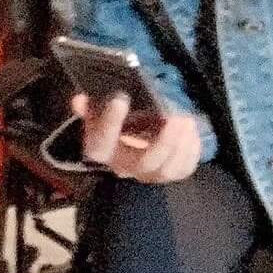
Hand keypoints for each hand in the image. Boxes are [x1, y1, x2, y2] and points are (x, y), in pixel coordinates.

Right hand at [73, 92, 200, 183]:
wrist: (128, 147)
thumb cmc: (114, 125)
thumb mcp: (97, 115)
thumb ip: (89, 108)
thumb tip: (79, 100)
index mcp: (103, 151)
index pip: (102, 142)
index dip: (110, 122)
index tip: (120, 98)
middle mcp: (126, 167)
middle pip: (145, 161)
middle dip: (164, 141)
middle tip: (175, 117)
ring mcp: (150, 174)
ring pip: (168, 169)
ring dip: (182, 145)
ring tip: (187, 120)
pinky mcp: (170, 174)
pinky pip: (184, 169)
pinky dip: (191, 151)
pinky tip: (193, 132)